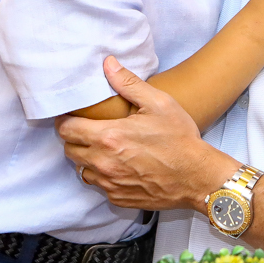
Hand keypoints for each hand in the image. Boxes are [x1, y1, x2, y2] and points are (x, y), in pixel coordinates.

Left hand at [59, 57, 238, 211]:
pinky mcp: (118, 198)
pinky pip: (99, 186)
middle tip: (90, 130)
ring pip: (82, 170)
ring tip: (104, 149)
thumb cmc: (180, 139)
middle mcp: (103, 163)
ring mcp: (110, 183)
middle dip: (75, 139)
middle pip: (69, 150)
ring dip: (87, 159)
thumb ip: (129, 83)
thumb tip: (108, 64)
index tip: (74, 117)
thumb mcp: (159, 103)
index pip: (67, 130)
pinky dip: (104, 176)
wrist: (197, 177)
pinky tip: (119, 166)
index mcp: (108, 137)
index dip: (66, 121)